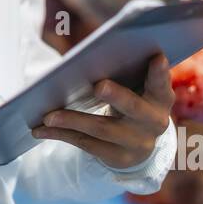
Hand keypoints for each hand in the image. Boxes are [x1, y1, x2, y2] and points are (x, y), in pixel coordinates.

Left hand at [30, 53, 174, 169]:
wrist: (139, 143)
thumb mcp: (136, 87)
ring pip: (102, 129)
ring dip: (72, 121)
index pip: (162, 83)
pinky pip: (85, 144)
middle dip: (117, 96)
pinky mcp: (117, 158)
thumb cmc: (131, 101)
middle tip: (99, 86)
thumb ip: (125, 69)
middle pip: (133, 108)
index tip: (157, 57)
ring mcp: (136, 143)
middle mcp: (154, 122)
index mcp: (160, 98)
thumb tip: (89, 45)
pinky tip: (41, 129)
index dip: (160, 73)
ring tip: (48, 116)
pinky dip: (61, 134)